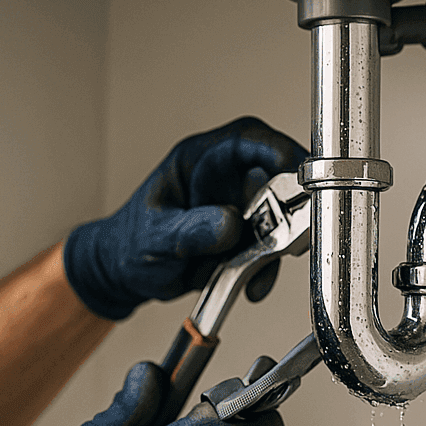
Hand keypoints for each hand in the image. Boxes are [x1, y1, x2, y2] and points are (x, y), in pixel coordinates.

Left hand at [63, 116, 307, 319]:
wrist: (124, 275)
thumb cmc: (129, 244)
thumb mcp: (153, 238)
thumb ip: (189, 230)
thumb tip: (229, 224)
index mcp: (198, 161)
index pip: (247, 140)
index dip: (279, 149)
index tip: (300, 172)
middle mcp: (222, 180)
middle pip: (275, 178)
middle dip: (288, 206)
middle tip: (292, 234)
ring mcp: (236, 208)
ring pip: (278, 218)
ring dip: (275, 247)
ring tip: (254, 273)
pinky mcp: (244, 237)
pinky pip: (269, 249)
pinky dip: (265, 270)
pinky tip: (250, 286)